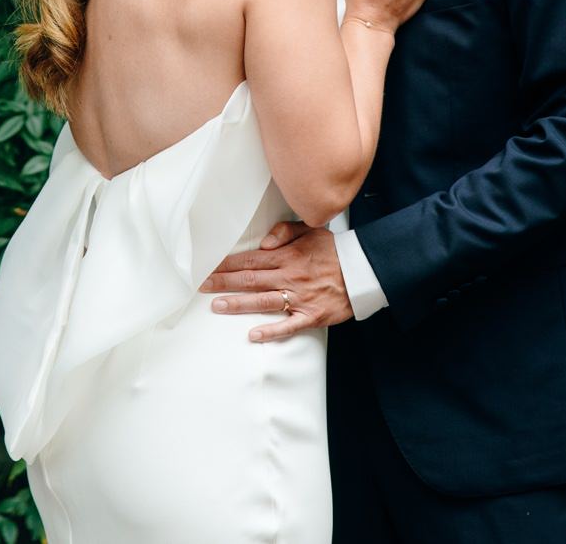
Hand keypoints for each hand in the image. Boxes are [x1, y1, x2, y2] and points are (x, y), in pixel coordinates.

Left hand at [200, 222, 351, 341]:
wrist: (364, 271)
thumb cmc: (334, 251)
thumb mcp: (311, 230)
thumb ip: (285, 232)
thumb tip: (263, 243)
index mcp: (287, 256)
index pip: (250, 260)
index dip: (226, 264)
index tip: (208, 267)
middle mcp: (289, 276)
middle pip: (250, 279)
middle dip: (223, 282)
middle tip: (201, 286)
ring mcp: (299, 297)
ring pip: (263, 301)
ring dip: (238, 304)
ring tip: (217, 306)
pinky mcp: (311, 315)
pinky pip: (289, 325)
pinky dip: (271, 331)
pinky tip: (253, 335)